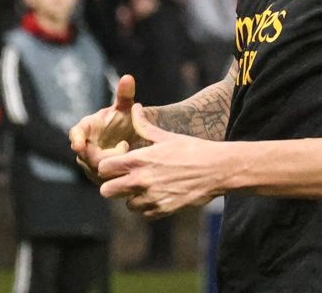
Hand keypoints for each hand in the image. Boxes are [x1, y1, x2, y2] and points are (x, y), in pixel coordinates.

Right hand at [69, 74, 138, 182]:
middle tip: (125, 145)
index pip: (75, 134)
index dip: (76, 139)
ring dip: (113, 165)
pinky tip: (129, 168)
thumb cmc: (123, 119)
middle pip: (88, 157)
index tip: (78, 144)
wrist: (130, 138)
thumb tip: (128, 78)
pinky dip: (116, 176)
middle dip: (107, 154)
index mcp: (85, 128)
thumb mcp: (125, 107)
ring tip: (129, 153)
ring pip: (96, 171)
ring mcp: (88, 163)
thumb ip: (125, 94)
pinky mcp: (97, 176)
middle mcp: (83, 147)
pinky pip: (104, 181)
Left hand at [97, 103, 227, 219]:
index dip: (107, 167)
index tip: (114, 166)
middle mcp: (142, 179)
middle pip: (107, 191)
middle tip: (122, 181)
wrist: (217, 169)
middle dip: (112, 186)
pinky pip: (145, 214)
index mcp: (140, 159)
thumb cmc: (192, 149)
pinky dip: (148, 208)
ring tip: (144, 188)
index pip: (104, 168)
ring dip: (132, 198)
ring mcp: (152, 197)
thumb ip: (144, 126)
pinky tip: (157, 196)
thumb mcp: (166, 136)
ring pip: (127, 205)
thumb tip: (135, 108)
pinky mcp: (164, 210)